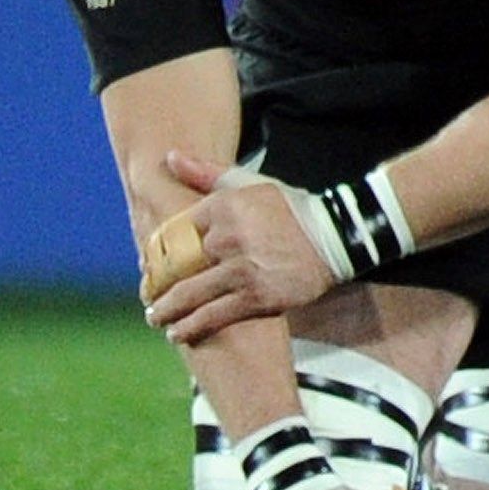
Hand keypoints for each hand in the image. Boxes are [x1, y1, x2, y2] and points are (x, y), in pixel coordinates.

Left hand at [144, 152, 336, 342]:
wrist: (338, 236)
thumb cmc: (290, 209)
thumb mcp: (251, 184)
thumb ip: (207, 173)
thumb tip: (170, 156)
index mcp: (224, 206)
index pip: (172, 235)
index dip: (156, 256)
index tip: (150, 269)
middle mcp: (229, 237)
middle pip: (175, 268)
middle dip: (156, 288)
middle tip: (150, 299)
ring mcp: (242, 268)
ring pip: (188, 296)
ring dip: (166, 311)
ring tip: (157, 318)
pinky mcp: (256, 295)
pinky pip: (211, 315)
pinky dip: (189, 327)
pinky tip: (177, 333)